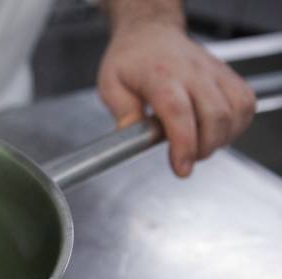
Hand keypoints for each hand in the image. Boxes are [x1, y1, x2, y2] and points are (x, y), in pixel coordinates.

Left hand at [97, 21, 255, 176]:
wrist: (151, 35)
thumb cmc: (131, 60)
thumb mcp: (110, 84)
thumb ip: (122, 112)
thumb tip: (130, 136)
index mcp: (159, 75)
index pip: (178, 111)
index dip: (183, 144)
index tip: (181, 168)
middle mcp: (191, 72)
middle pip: (214, 116)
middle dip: (203, 148)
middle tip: (183, 158)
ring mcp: (213, 72)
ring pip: (235, 111)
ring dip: (221, 139)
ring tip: (197, 145)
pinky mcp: (228, 76)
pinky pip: (245, 103)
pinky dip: (236, 125)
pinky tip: (215, 131)